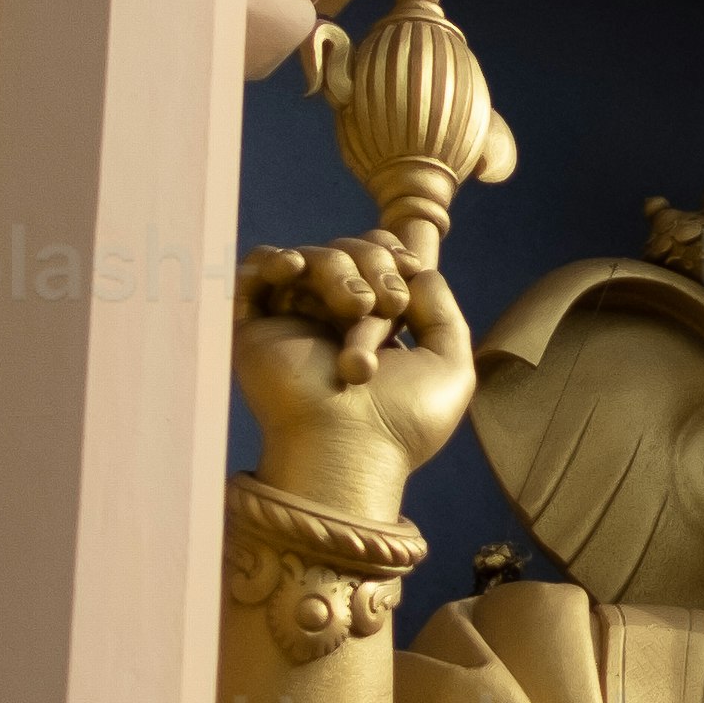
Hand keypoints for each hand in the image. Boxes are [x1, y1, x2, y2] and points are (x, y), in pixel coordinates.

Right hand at [233, 235, 474, 518]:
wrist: (351, 450)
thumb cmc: (403, 420)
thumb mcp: (449, 364)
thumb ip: (442, 310)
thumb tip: (417, 270)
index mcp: (373, 328)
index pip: (376, 260)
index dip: (393, 253)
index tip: (410, 272)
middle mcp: (330, 323)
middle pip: (347, 252)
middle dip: (374, 263)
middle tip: (388, 303)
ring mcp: (292, 324)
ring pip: (310, 259)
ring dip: (340, 269)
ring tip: (357, 308)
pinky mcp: (254, 330)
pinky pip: (254, 274)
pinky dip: (274, 260)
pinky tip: (295, 268)